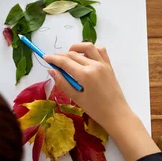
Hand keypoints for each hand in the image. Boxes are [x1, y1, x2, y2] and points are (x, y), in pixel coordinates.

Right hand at [45, 43, 158, 160]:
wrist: (117, 114)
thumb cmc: (96, 109)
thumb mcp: (76, 98)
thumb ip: (63, 83)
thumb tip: (51, 70)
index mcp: (85, 75)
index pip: (65, 62)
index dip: (53, 59)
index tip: (44, 57)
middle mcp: (94, 65)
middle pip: (73, 54)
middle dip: (61, 55)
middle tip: (53, 61)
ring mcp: (103, 64)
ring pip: (87, 47)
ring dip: (76, 48)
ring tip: (69, 56)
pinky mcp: (109, 66)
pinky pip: (100, 50)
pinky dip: (91, 49)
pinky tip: (85, 56)